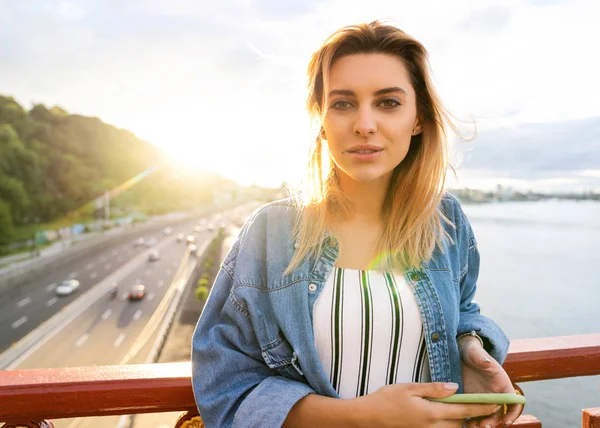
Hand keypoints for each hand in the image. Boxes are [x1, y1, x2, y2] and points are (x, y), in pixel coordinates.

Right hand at [354, 382, 500, 427]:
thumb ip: (434, 389)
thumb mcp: (409, 388)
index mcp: (431, 413)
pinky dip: (449, 427)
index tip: (495, 404)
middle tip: (485, 408)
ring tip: (467, 413)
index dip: (481, 407)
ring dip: (460, 423)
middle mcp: (432, 427)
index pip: (463, 410)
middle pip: (461, 424)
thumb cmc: (386, 399)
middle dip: (473, 416)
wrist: (368, 417)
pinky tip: (448, 420)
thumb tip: (455, 388)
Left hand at [459, 337, 523, 427]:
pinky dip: (469, 420)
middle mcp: (494, 394)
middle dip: (493, 421)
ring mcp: (482, 398)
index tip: (505, 421)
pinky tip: (462, 423)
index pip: (513, 402)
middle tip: (483, 426)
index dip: (512, 413)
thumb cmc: (471, 351)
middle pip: (498, 413)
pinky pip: (472, 414)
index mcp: (502, 384)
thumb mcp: (475, 352)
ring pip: (485, 416)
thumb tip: (487, 362)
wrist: (460, 352)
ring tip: (470, 426)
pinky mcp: (470, 400)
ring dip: (481, 423)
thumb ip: (481, 357)